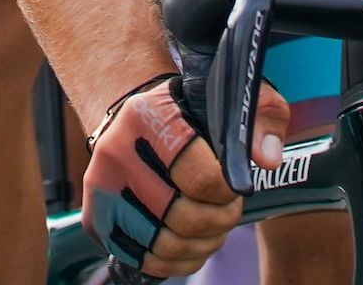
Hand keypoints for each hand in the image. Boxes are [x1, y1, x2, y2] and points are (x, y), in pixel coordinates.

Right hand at [81, 75, 289, 278]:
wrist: (130, 116)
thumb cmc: (185, 111)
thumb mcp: (228, 99)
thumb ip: (260, 118)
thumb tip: (266, 160)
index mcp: (147, 116)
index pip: (202, 178)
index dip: (228, 192)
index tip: (233, 187)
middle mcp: (116, 152)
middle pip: (184, 218)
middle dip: (219, 221)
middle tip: (227, 210)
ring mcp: (102, 189)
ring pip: (165, 246)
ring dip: (201, 244)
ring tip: (212, 227)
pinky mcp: (96, 218)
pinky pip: (144, 260)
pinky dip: (175, 261)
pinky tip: (189, 241)